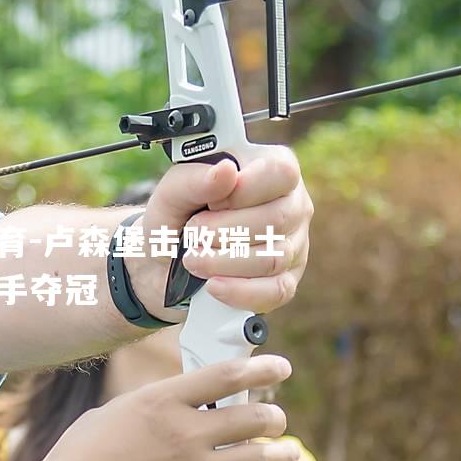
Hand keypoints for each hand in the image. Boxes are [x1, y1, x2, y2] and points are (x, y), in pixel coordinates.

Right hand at [37, 356, 299, 460]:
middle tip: (276, 420)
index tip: (280, 367)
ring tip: (289, 454)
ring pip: (261, 458)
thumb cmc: (79, 458)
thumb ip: (153, 405)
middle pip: (254, 416)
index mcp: (162, 401)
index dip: (262, 368)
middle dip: (274, 417)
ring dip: (283, 455)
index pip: (227, 375)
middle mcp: (185, 432)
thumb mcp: (115, 413)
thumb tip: (177, 400)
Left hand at [135, 144, 310, 316]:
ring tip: (193, 259)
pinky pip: (276, 291)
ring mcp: (294, 245)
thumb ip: (195, 179)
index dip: (242, 191)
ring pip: (273, 258)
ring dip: (224, 262)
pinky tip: (213, 286)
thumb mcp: (173, 192)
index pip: (280, 173)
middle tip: (193, 235)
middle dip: (224, 231)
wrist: (165, 262)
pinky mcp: (287, 281)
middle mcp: (293, 205)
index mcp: (273, 169)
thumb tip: (226, 171)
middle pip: (277, 219)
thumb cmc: (178, 217)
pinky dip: (239, 291)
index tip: (211, 203)